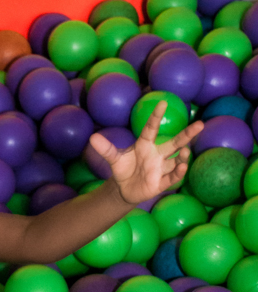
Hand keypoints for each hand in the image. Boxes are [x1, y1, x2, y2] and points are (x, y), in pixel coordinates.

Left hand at [88, 99, 203, 204]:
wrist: (124, 189)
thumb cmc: (123, 169)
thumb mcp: (114, 159)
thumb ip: (106, 149)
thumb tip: (92, 138)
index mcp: (145, 145)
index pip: (152, 128)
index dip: (156, 116)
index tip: (162, 102)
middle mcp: (157, 155)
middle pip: (175, 142)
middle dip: (187, 134)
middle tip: (200, 124)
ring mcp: (161, 168)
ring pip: (176, 160)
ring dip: (182, 156)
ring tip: (184, 151)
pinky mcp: (161, 183)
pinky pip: (172, 177)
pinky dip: (177, 173)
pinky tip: (182, 167)